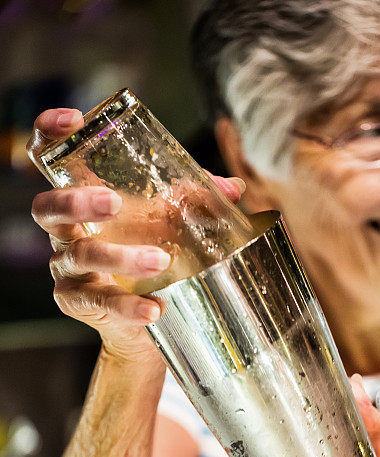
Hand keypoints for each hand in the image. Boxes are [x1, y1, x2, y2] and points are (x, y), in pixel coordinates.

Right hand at [27, 108, 245, 364]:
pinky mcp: (76, 301)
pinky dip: (128, 305)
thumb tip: (234, 188)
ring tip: (160, 261)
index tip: (74, 121)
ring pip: (80, 255)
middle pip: (48, 207)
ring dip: (120, 257)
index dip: (50, 132)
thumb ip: (196, 202)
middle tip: (114, 202)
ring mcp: (66, 267)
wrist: (146, 315)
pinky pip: (97, 301)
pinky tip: (154, 309)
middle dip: (77, 202)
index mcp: (82, 198)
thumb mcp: (172, 223)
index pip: (49, 156)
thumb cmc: (150, 255)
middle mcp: (65, 230)